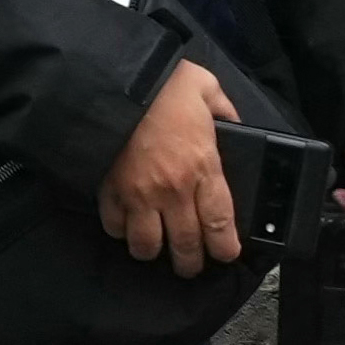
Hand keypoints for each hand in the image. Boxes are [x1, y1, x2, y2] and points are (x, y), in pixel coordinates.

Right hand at [102, 61, 241, 273]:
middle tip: (190, 264)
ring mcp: (138, 194)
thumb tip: (235, 123)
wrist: (114, 81)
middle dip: (190, 263)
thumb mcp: (207, 89)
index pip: (220, 225)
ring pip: (146, 245)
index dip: (225, 248)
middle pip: (186, 245)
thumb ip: (225, 111)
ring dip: (152, 251)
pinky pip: (114, 227)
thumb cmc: (163, 84)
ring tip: (155, 247)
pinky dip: (120, 230)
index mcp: (203, 167)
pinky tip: (126, 223)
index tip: (225, 253)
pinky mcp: (109, 191)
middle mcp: (173, 189)